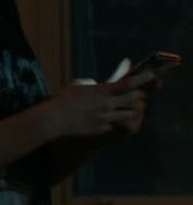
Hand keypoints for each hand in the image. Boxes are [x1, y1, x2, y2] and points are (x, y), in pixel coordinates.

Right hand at [41, 63, 157, 139]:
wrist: (54, 120)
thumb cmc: (63, 100)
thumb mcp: (77, 85)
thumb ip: (92, 83)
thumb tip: (98, 83)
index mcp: (100, 91)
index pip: (126, 84)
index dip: (141, 79)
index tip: (151, 74)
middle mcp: (105, 105)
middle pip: (133, 100)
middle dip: (140, 96)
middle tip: (141, 94)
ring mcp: (105, 118)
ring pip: (130, 115)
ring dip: (135, 110)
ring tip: (134, 107)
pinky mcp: (102, 129)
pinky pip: (118, 125)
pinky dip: (121, 121)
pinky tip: (118, 119)